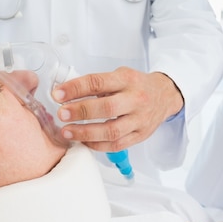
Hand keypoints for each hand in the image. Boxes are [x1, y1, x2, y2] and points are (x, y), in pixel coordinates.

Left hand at [51, 67, 182, 151]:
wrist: (164, 96)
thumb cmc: (136, 86)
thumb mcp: (119, 75)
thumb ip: (97, 84)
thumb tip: (66, 93)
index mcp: (127, 80)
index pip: (98, 82)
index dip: (76, 88)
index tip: (58, 94)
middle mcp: (136, 99)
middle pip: (107, 108)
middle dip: (81, 111)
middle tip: (61, 114)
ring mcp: (140, 120)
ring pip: (112, 131)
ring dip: (86, 133)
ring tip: (67, 132)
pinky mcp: (140, 136)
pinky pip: (117, 145)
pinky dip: (97, 145)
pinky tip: (83, 142)